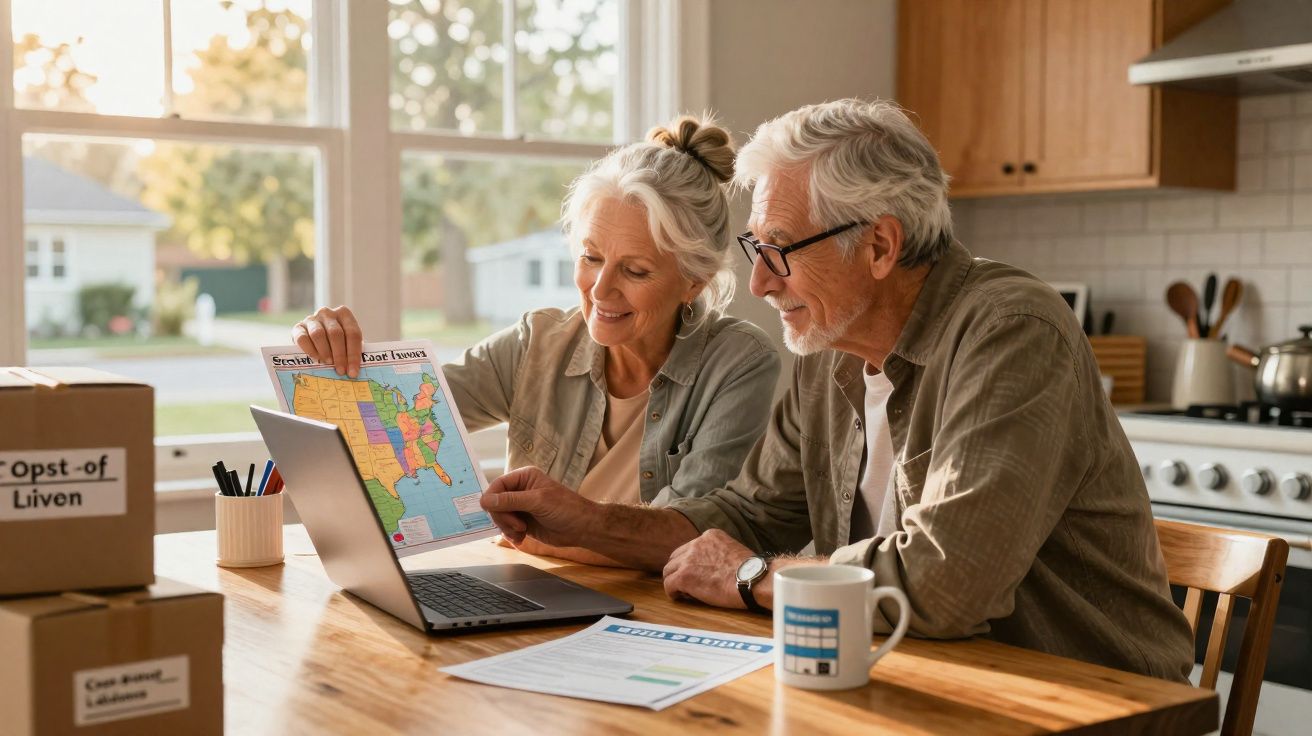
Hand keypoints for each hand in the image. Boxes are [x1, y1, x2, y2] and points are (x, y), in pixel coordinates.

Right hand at [292, 305, 362, 376]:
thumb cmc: (335, 342)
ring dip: (325, 351)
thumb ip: (350, 352)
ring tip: (329, 363)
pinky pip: (302, 338)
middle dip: (340, 355)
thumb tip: (352, 371)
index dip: (354, 354)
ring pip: (318, 334)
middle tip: (340, 370)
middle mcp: (327, 313)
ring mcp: (312, 319)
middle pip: (336, 333)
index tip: (352, 372)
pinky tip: (316, 358)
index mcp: (344, 314)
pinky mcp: (298, 327)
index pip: (353, 334)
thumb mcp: (346, 342)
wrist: (314, 337)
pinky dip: (310, 350)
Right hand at [479, 467, 599, 547]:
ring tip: (521, 532)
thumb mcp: (537, 501)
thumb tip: (484, 500)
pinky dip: (510, 534)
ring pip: (499, 517)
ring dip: (506, 527)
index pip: (497, 485)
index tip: (491, 511)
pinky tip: (521, 538)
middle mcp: (520, 490)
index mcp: (524, 477)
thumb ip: (510, 501)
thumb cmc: (565, 509)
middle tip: (518, 526)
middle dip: (503, 517)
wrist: (582, 529)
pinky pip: (506, 528)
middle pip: (495, 503)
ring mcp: (521, 507)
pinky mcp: (522, 522)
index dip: (492, 498)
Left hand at [661, 529, 755, 609]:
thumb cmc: (750, 572)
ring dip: (675, 581)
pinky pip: (669, 585)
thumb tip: (713, 566)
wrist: (752, 580)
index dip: (691, 562)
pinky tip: (681, 597)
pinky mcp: (684, 576)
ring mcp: (688, 559)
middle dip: (679, 570)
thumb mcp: (733, 550)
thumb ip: (718, 553)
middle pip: (676, 557)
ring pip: (669, 570)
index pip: (690, 548)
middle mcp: (696, 543)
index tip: (697, 573)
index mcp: (709, 536)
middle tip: (687, 584)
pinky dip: (673, 592)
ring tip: (685, 592)